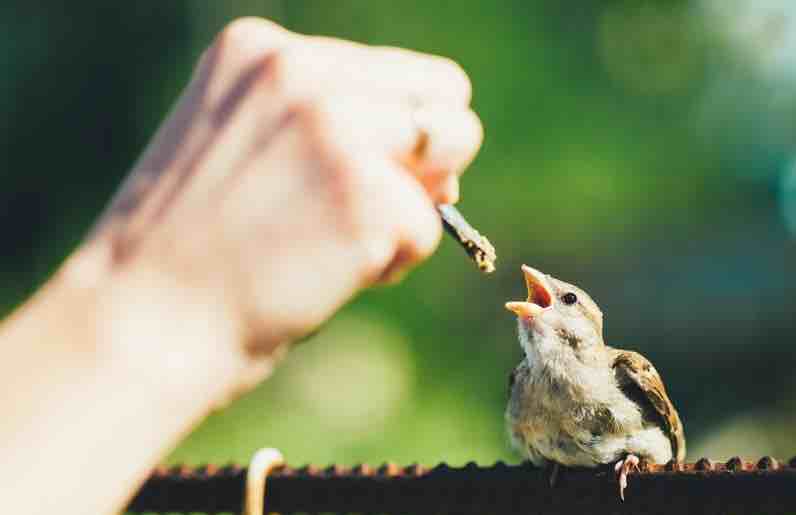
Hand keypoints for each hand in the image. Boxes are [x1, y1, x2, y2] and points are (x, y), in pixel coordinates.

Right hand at [64, 18, 481, 387]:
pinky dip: (394, 262)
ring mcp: (338, 131)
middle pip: (447, 100)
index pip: (402, 74)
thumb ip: (330, 126)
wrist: (143, 322)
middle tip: (366, 206)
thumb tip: (443, 168)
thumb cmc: (195, 249)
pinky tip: (327, 275)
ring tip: (335, 241)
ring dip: (411, 208)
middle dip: (429, 160)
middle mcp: (304, 72)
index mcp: (266, 50)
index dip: (401, 132)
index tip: (361, 172)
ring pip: (452, 156)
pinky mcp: (367, 198)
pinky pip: (430, 230)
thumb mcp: (245, 145)